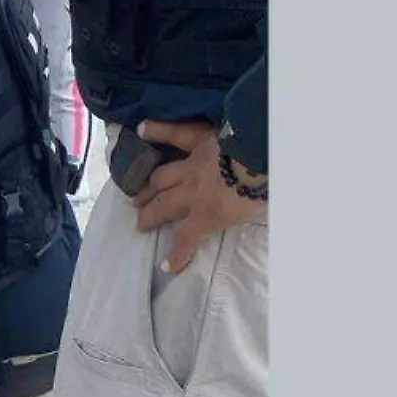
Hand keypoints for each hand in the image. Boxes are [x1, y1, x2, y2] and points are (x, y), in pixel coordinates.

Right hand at [130, 120, 265, 273]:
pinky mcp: (197, 141)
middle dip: (149, 217)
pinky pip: (174, 134)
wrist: (260, 157)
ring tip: (133, 196)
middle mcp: (192, 192)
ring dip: (146, 188)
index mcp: (207, 213)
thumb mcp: (252, 213)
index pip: (187, 238)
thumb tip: (238, 220)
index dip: (176, 253)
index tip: (167, 266)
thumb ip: (238, 216)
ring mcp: (191, 165)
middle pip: (164, 207)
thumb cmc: (262, 189)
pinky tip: (141, 130)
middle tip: (138, 223)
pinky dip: (157, 131)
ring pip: (161, 179)